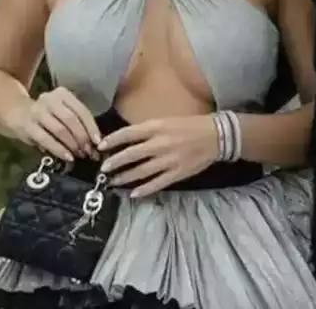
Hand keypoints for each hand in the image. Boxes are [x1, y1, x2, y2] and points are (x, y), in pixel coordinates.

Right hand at [9, 87, 100, 161]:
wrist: (16, 112)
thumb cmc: (46, 115)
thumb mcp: (61, 113)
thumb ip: (76, 124)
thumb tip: (95, 143)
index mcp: (63, 94)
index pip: (82, 111)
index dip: (92, 128)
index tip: (98, 142)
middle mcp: (50, 99)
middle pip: (71, 120)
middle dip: (82, 138)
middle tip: (89, 152)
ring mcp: (37, 111)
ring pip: (60, 130)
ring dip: (72, 145)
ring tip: (79, 155)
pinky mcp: (28, 125)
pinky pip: (46, 139)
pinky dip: (59, 149)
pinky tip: (67, 157)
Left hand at [98, 116, 217, 197]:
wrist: (215, 136)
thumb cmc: (190, 125)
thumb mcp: (167, 120)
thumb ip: (149, 130)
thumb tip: (128, 139)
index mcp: (157, 127)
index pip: (129, 134)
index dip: (113, 140)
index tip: (101, 147)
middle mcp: (160, 143)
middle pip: (131, 154)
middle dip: (115, 162)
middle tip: (103, 169)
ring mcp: (168, 160)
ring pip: (141, 172)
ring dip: (125, 178)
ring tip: (114, 182)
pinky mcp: (177, 173)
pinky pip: (157, 183)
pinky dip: (144, 190)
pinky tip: (134, 194)